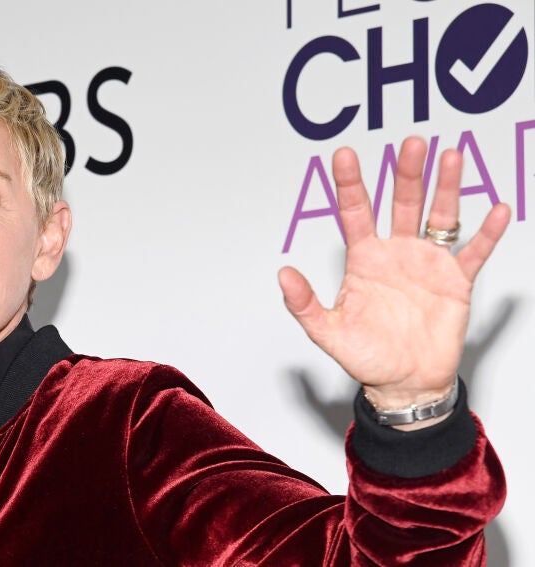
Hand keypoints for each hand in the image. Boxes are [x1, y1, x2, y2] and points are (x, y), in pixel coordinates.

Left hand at [278, 136, 510, 414]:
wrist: (404, 383)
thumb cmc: (366, 356)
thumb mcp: (327, 331)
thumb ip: (304, 303)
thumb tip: (282, 274)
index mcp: (363, 259)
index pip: (355, 212)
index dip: (350, 184)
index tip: (345, 155)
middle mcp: (396, 253)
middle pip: (401, 203)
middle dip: (407, 173)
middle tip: (412, 143)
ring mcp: (427, 263)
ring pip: (439, 217)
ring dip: (446, 188)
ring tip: (451, 156)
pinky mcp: (456, 282)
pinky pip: (474, 253)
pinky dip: (488, 233)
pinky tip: (499, 210)